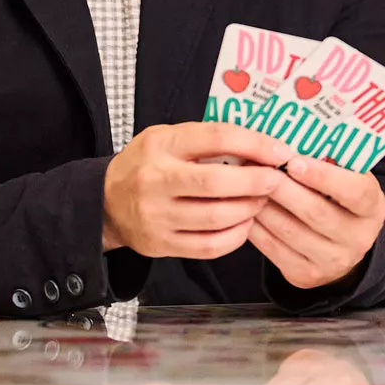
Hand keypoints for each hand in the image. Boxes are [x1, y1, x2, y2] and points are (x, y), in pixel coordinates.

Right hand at [102, 122, 286, 259]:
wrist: (105, 202)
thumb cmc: (146, 165)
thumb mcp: (167, 137)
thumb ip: (206, 140)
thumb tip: (259, 146)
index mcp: (161, 145)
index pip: (215, 138)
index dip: (254, 144)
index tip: (280, 152)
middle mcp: (155, 180)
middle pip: (216, 182)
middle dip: (255, 182)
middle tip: (276, 180)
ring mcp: (157, 216)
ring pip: (216, 218)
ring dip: (249, 210)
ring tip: (261, 201)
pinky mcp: (161, 244)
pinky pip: (209, 246)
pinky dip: (235, 237)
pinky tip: (244, 225)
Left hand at [248, 155, 384, 289]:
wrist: (344, 245)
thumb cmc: (340, 198)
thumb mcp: (349, 178)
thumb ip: (330, 161)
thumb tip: (290, 136)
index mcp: (372, 208)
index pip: (354, 192)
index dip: (323, 176)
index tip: (295, 161)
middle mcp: (357, 238)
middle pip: (316, 212)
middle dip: (283, 188)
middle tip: (259, 167)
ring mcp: (332, 261)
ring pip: (290, 231)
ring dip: (264, 205)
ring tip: (246, 184)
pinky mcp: (306, 275)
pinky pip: (274, 250)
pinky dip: (256, 227)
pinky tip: (246, 208)